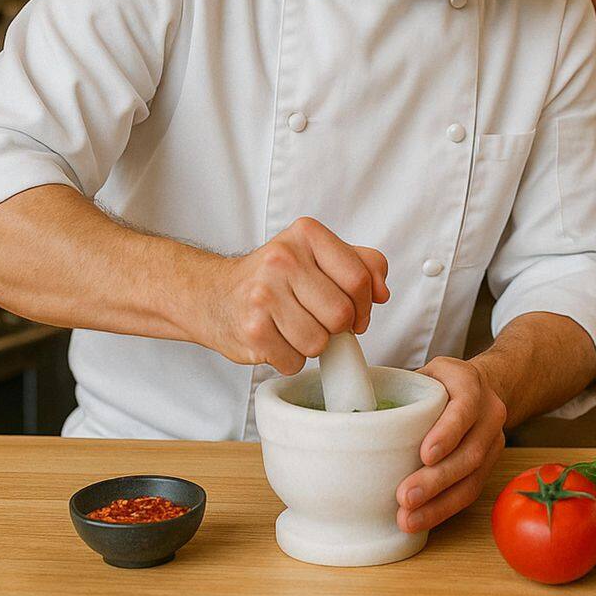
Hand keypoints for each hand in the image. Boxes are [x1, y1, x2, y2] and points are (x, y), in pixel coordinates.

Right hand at [191, 217, 387, 374]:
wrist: (214, 295)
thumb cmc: (274, 277)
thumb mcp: (317, 255)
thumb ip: (361, 264)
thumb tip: (382, 292)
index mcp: (306, 234)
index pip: (360, 277)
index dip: (364, 304)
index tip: (354, 311)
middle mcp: (283, 258)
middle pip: (342, 314)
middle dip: (338, 327)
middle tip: (320, 321)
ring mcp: (265, 294)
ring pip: (321, 342)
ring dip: (313, 345)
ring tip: (294, 328)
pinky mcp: (253, 329)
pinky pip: (295, 361)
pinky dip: (290, 359)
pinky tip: (276, 339)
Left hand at [394, 357, 505, 533]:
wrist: (480, 389)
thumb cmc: (442, 381)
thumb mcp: (426, 372)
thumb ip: (402, 387)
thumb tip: (357, 407)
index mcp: (470, 384)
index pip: (464, 408)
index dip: (447, 433)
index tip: (425, 455)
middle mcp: (489, 413)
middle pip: (469, 452)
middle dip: (436, 479)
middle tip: (405, 497)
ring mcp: (493, 441)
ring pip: (472, 478)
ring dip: (439, 503)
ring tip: (409, 518)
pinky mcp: (490, 465)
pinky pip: (470, 491)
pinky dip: (445, 508)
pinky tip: (422, 519)